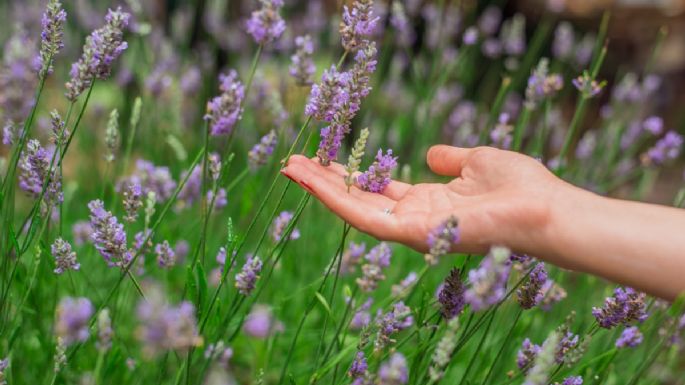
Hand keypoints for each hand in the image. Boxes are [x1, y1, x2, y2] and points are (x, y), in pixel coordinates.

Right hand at [282, 145, 567, 255]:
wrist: (545, 209)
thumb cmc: (519, 186)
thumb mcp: (477, 162)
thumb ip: (450, 159)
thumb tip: (430, 155)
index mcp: (427, 203)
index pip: (378, 191)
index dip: (350, 176)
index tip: (324, 158)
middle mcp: (413, 220)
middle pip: (359, 200)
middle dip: (325, 183)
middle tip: (292, 163)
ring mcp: (410, 230)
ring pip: (353, 209)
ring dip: (320, 189)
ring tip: (290, 168)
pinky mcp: (411, 233)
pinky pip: (364, 217)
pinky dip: (335, 199)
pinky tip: (312, 180)